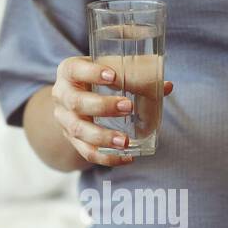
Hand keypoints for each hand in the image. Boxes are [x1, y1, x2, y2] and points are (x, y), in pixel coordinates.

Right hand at [52, 56, 173, 166]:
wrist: (76, 98)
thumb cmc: (98, 79)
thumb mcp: (111, 70)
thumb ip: (136, 75)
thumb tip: (166, 87)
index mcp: (68, 72)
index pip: (73, 70)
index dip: (91, 73)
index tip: (112, 76)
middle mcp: (62, 96)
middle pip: (76, 103)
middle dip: (102, 106)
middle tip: (127, 107)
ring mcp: (64, 120)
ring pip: (79, 131)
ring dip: (102, 137)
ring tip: (125, 142)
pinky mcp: (72, 140)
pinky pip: (86, 152)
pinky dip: (106, 157)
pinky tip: (126, 158)